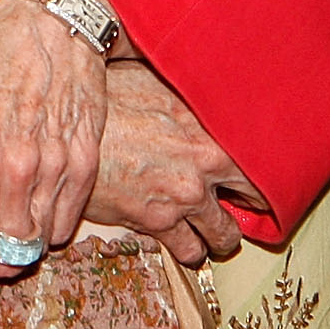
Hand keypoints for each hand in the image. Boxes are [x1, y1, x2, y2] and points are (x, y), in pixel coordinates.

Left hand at [0, 0, 106, 286]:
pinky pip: (68, 220)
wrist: (47, 20)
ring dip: (21, 243)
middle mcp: (17, 171)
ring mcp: (55, 168)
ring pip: (40, 243)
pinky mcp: (84, 160)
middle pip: (10, 259)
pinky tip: (31, 204)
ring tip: (1, 223)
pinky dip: (49, 222)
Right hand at [87, 58, 257, 266]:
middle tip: (243, 205)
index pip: (260, 154)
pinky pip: (190, 251)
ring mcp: (184, 197)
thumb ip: (187, 90)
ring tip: (216, 231)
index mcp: (210, 125)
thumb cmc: (107, 99)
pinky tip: (188, 243)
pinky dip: (191, 250)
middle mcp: (205, 164)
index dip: (263, 167)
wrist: (66, 132)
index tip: (258, 172)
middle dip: (250, 205)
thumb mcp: (155, 79)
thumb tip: (202, 77)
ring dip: (221, 235)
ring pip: (224, 234)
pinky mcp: (158, 223)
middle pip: (254, 198)